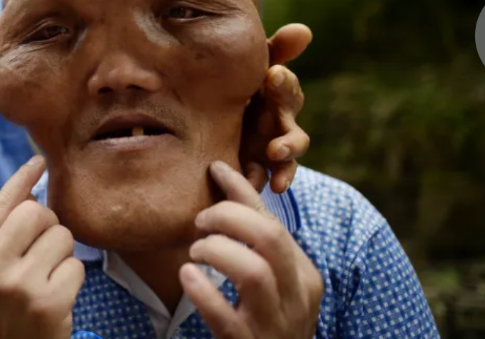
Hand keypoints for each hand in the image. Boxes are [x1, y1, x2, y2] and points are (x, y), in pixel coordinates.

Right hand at [0, 156, 84, 338]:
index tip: (39, 161)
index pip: (0, 204)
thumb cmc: (2, 305)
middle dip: (48, 225)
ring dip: (62, 253)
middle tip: (41, 250)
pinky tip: (56, 296)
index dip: (22, 179)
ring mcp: (16, 286)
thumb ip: (0, 230)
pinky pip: (76, 266)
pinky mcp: (47, 303)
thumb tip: (31, 188)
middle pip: (36, 212)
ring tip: (46, 277)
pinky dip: (72, 279)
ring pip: (61, 236)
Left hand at [181, 161, 322, 338]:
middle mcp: (296, 298)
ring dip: (216, 251)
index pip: (274, 223)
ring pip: (253, 273)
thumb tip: (222, 171)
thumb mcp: (272, 277)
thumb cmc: (266, 319)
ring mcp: (274, 325)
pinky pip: (225, 317)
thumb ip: (252, 232)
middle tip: (200, 221)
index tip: (214, 169)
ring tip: (195, 251)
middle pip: (269, 238)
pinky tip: (188, 275)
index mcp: (304, 275)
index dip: (241, 192)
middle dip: (228, 217)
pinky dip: (203, 291)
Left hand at [240, 23, 312, 192]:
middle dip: (288, 139)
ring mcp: (268, 150)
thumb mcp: (245, 67)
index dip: (284, 84)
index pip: (287, 90)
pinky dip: (265, 181)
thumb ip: (271, 50)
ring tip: (272, 162)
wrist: (204, 120)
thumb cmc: (231, 85)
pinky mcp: (255, 169)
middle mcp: (276, 125)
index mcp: (274, 97)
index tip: (273, 74)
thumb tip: (304, 31)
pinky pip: (266, 178)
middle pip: (293, 133)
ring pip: (285, 159)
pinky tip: (257, 185)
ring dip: (283, 162)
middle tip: (276, 141)